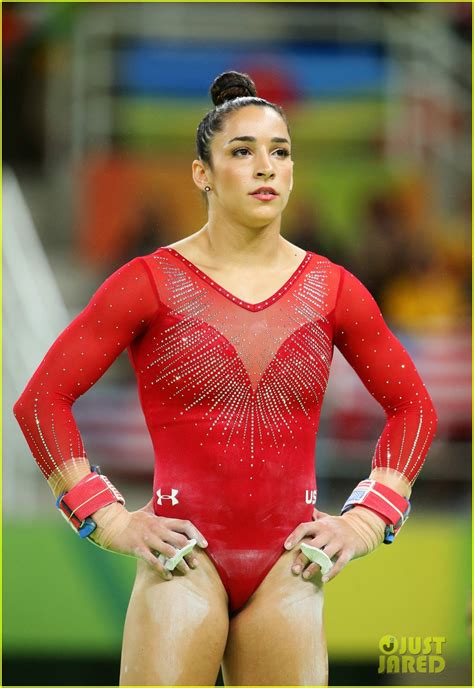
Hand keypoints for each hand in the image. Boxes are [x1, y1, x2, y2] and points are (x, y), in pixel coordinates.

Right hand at [90, 502, 207, 580]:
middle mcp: (158, 529)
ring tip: (185, 571)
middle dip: (190, 553)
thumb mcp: (146, 510)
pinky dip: (163, 570)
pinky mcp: (138, 549)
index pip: (184, 524)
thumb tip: (162, 493)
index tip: (203, 544)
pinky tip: (168, 576)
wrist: (111, 524)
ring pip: (170, 553)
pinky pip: (154, 562)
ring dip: (180, 563)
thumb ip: (156, 504)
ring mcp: (148, 539)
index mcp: (161, 520)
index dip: (196, 534)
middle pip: (180, 540)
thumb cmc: (131, 519)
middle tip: (196, 563)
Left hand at [284, 511, 375, 582]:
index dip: (295, 536)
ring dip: (314, 567)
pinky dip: (332, 572)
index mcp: (320, 525)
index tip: (286, 546)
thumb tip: (298, 508)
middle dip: (303, 558)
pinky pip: (340, 563)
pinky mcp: (349, 551)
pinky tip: (324, 579)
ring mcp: (340, 542)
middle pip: (313, 545)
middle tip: (294, 570)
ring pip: (325, 556)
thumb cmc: (337, 526)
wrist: (362, 528)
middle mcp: (329, 533)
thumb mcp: (325, 518)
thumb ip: (312, 516)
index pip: (305, 527)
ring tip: (305, 576)